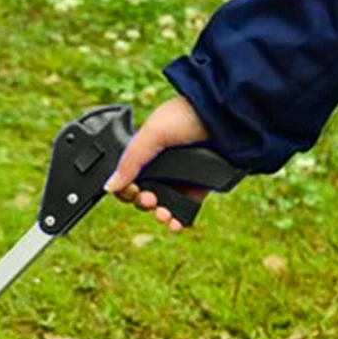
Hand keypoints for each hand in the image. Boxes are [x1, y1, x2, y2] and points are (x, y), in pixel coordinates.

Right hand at [105, 96, 210, 232]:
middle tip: (150, 200)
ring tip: (164, 214)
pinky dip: (179, 220)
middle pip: (144, 195)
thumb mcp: (152, 133)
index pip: (128, 179)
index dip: (126, 190)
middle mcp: (164, 165)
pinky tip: (175, 224)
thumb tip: (109, 187)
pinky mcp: (201, 186)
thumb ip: (129, 162)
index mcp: (147, 152)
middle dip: (143, 203)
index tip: (133, 191)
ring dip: (160, 215)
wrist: (228, 115)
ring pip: (164, 205)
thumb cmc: (189, 114)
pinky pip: (186, 209)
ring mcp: (182, 177)